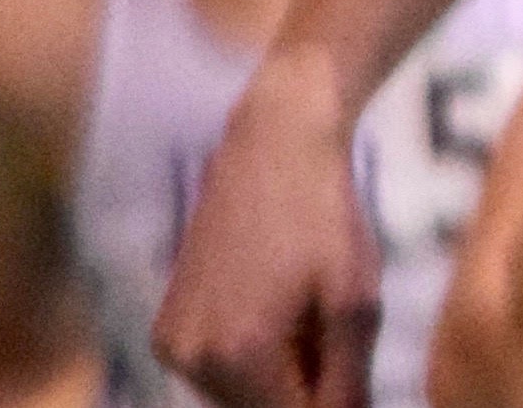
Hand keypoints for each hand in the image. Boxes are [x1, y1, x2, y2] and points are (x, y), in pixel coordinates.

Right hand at [154, 55, 382, 407]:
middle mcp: (189, 358)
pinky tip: (283, 308)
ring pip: (241, 397)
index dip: (333, 405)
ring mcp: (172, 342)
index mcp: (236, 356)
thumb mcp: (353, 304)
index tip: (347, 371)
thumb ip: (347, 387)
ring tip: (309, 316)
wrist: (275, 140)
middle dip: (306, 392)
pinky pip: (218, 371)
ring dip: (281, 378)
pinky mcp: (169, 325)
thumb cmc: (324, 213)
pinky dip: (255, 359)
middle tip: (331, 336)